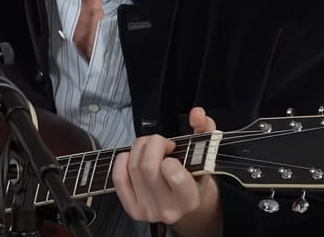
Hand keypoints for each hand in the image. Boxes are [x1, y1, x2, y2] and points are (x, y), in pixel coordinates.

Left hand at [114, 107, 221, 235]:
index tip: (173, 151)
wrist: (187, 205)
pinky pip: (118, 178)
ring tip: (150, 149)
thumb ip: (204, 130)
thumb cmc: (195, 179)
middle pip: (147, 167)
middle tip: (160, 143)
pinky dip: (122, 161)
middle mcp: (168, 209)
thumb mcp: (205, 156)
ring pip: (132, 169)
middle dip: (151, 144)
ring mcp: (148, 210)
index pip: (173, 173)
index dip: (169, 156)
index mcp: (190, 199)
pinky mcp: (133, 209)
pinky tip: (133, 157)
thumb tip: (197, 113)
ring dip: (138, 149)